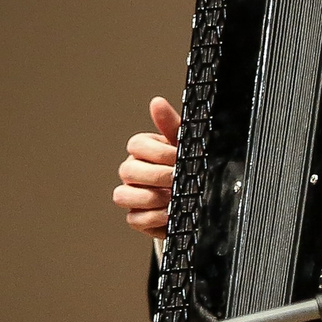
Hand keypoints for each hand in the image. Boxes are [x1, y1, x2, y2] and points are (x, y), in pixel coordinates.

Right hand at [113, 96, 180, 237]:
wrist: (199, 197)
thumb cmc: (188, 165)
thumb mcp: (185, 144)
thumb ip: (171, 124)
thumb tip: (156, 102)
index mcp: (142, 150)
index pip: (136, 145)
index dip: (158, 152)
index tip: (179, 157)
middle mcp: (133, 171)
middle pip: (127, 170)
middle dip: (156, 175)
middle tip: (177, 179)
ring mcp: (132, 195)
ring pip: (122, 195)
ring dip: (149, 197)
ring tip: (172, 198)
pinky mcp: (137, 217)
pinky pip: (133, 219)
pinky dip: (152, 218)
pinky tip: (170, 214)